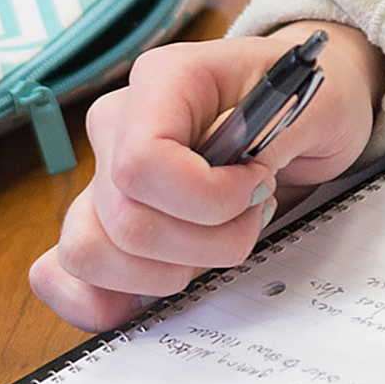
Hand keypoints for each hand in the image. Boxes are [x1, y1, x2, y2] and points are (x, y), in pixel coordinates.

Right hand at [30, 22, 384, 330]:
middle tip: (253, 217)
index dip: (205, 199)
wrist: (305, 111)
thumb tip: (242, 177)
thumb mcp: (320, 106)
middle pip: (126, 221)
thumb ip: (280, 136)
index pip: (141, 164)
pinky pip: (64, 271)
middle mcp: (119, 127)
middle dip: (206, 245)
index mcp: (163, 82)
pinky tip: (147, 300)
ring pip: (89, 253)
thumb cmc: (309, 104)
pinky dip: (99, 300)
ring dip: (165, 274)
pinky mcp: (107, 219)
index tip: (258, 189)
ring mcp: (105, 176)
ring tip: (217, 244)